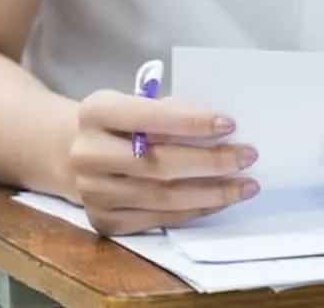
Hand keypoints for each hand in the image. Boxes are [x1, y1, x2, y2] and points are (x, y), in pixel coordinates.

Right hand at [68, 91, 259, 234]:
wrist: (76, 154)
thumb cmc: (120, 125)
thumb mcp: (133, 104)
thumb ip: (167, 112)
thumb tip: (221, 131)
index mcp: (94, 113)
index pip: (147, 116)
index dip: (190, 122)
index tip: (229, 125)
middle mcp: (87, 154)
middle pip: (157, 163)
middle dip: (210, 161)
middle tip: (247, 156)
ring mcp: (92, 191)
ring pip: (163, 197)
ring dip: (212, 192)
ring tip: (246, 185)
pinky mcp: (103, 220)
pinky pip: (159, 219)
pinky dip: (195, 210)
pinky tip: (219, 200)